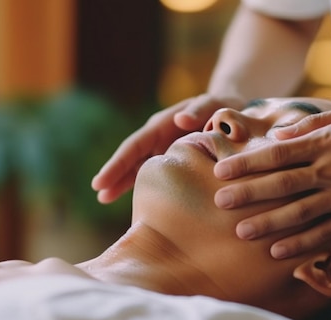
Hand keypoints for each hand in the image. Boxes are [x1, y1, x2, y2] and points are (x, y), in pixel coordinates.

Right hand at [92, 95, 244, 202]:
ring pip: (138, 167)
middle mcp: (158, 137)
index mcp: (162, 125)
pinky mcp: (173, 160)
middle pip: (131, 158)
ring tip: (104, 199)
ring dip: (122, 182)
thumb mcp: (214, 105)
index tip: (100, 181)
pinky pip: (154, 174)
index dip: (118, 164)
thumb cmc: (223, 108)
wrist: (231, 113)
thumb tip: (181, 120)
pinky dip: (144, 187)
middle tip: (99, 194)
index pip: (135, 146)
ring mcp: (163, 149)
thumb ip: (200, 110)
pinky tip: (138, 204)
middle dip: (114, 174)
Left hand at [214, 104, 330, 257]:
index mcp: (330, 141)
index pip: (280, 153)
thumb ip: (313, 123)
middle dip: (249, 194)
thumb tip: (278, 136)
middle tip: (220, 202)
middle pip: (283, 184)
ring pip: (301, 212)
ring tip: (242, 232)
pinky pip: (326, 232)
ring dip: (269, 223)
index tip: (222, 171)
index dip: (248, 163)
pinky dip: (302, 243)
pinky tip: (278, 250)